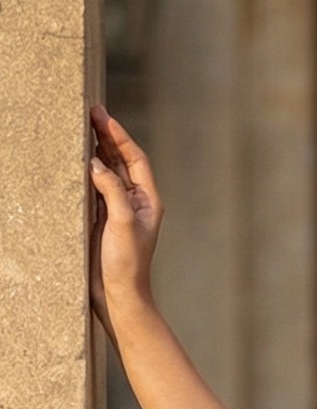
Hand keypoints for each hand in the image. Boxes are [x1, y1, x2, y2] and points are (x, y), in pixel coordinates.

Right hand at [89, 105, 163, 333]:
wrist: (119, 296)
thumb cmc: (127, 265)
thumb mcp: (122, 224)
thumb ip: (112, 191)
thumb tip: (97, 164)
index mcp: (148, 200)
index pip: (135, 158)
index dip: (119, 135)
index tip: (103, 116)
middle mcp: (135, 202)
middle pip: (121, 160)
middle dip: (107, 136)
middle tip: (90, 112)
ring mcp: (118, 210)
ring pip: (108, 172)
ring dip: (97, 150)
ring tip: (83, 127)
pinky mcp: (102, 220)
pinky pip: (95, 188)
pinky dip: (87, 171)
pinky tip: (77, 159)